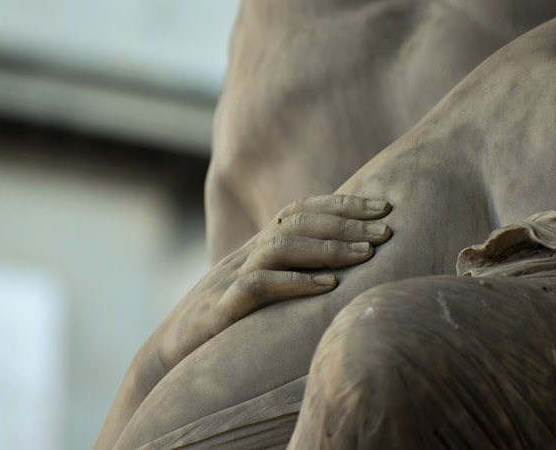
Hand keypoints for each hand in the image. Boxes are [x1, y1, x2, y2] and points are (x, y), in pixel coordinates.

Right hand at [159, 194, 392, 367]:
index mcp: (257, 248)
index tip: (384, 206)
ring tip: (366, 254)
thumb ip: (292, 272)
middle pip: (296, 222)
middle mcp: (245, 255)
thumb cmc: (224, 323)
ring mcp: (230, 279)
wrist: (169, 352)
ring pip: (279, 247)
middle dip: (345, 221)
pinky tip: (328, 287)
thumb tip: (344, 270)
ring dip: (326, 248)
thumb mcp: (260, 290)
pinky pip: (257, 287)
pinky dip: (295, 283)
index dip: (342, 203)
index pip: (300, 211)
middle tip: (386, 229)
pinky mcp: (220, 310)